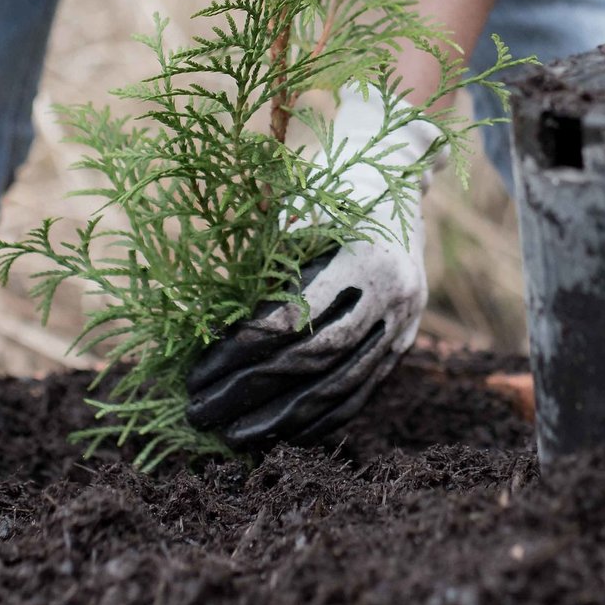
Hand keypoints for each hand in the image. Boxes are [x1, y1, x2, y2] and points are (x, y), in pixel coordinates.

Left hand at [185, 86, 439, 445]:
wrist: (396, 167)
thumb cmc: (328, 182)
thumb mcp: (296, 209)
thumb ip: (266, 267)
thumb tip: (206, 330)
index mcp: (364, 255)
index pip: (296, 318)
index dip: (242, 351)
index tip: (198, 371)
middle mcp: (393, 293)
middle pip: (315, 359)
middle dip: (252, 391)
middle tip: (200, 411)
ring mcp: (405, 320)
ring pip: (342, 385)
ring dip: (285, 418)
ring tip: (234, 437)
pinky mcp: (405, 339)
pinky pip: (364, 391)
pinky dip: (324, 418)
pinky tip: (286, 436)